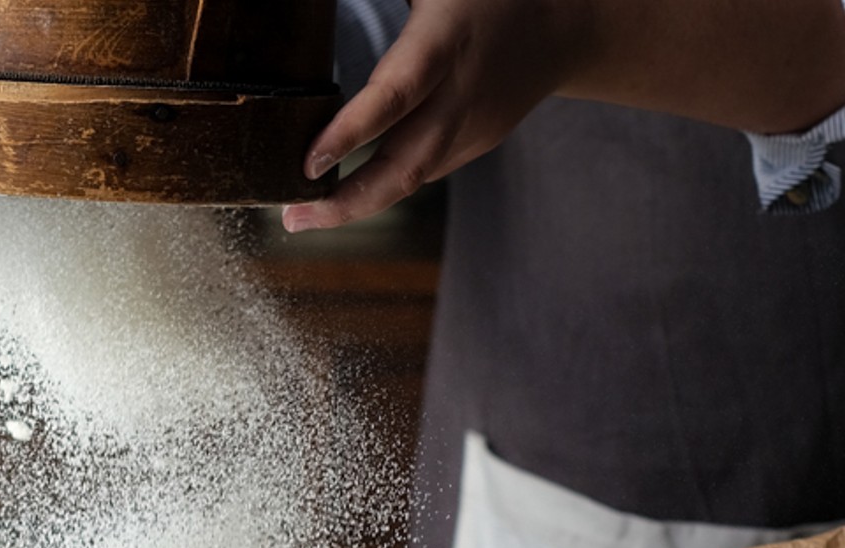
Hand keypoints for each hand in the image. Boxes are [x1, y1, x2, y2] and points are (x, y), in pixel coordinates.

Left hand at [283, 0, 592, 231]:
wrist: (562, 23)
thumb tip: (312, 10)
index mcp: (445, 44)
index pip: (396, 96)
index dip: (351, 133)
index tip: (309, 164)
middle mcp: (460, 97)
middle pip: (404, 167)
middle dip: (346, 203)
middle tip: (293, 219)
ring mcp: (471, 129)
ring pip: (410, 180)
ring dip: (355, 204)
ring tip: (303, 216)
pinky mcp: (474, 146)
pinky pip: (421, 171)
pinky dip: (382, 186)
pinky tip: (343, 194)